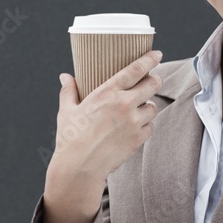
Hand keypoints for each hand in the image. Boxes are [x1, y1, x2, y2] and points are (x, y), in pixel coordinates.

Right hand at [50, 51, 162, 186]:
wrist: (79, 167)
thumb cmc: (70, 138)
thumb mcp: (67, 111)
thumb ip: (69, 91)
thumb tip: (65, 77)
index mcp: (107, 92)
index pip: (136, 69)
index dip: (150, 59)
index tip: (157, 55)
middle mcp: (124, 104)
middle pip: (153, 84)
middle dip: (155, 80)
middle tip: (152, 80)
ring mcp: (133, 122)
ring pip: (153, 107)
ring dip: (148, 105)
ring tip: (139, 108)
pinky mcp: (138, 139)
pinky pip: (151, 127)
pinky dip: (146, 125)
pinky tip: (136, 126)